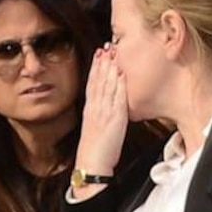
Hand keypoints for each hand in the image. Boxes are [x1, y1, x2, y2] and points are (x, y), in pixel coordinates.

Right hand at [75, 46, 129, 176]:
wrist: (92, 164)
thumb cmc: (94, 152)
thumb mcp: (94, 130)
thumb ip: (99, 117)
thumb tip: (104, 110)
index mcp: (90, 111)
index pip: (92, 84)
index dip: (95, 68)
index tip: (99, 55)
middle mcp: (96, 108)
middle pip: (98, 81)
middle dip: (102, 63)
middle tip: (106, 46)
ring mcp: (104, 112)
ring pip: (107, 85)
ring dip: (110, 68)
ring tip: (113, 53)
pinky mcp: (114, 118)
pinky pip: (117, 98)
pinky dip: (118, 84)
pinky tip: (121, 74)